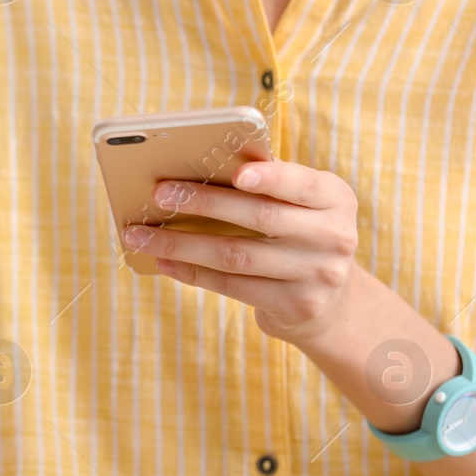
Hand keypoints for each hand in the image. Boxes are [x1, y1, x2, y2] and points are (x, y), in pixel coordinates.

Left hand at [122, 160, 360, 343]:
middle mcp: (334, 237)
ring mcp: (317, 275)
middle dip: (204, 203)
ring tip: (140, 234)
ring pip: (236, 255)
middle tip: (160, 194)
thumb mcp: (300, 205)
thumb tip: (195, 169)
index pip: (303, 184)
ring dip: (181, 243)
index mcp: (335, 199)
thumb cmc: (298, 233)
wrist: (332, 302)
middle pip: (260, 218)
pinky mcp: (295, 305)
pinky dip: (192, 271)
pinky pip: (232, 286)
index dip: (271, 179)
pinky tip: (163, 260)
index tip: (236, 174)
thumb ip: (268, 186)